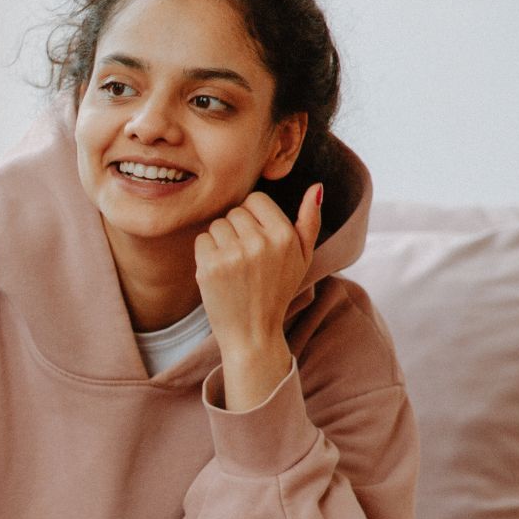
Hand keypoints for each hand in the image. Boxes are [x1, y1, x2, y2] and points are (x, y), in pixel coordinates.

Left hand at [193, 183, 323, 409]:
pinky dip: (206, 253)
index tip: (256, 237)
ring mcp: (233, 255)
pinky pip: (201, 240)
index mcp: (284, 236)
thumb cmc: (277, 291)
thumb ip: (310, 221)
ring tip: (233, 265)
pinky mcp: (209, 267)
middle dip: (237, 229)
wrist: (253, 332)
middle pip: (234, 211)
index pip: (255, 199)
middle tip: (245, 257)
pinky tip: (219, 272)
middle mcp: (260, 243)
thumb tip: (317, 187)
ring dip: (220, 241)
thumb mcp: (302, 257)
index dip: (252, 216)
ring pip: (217, 224)